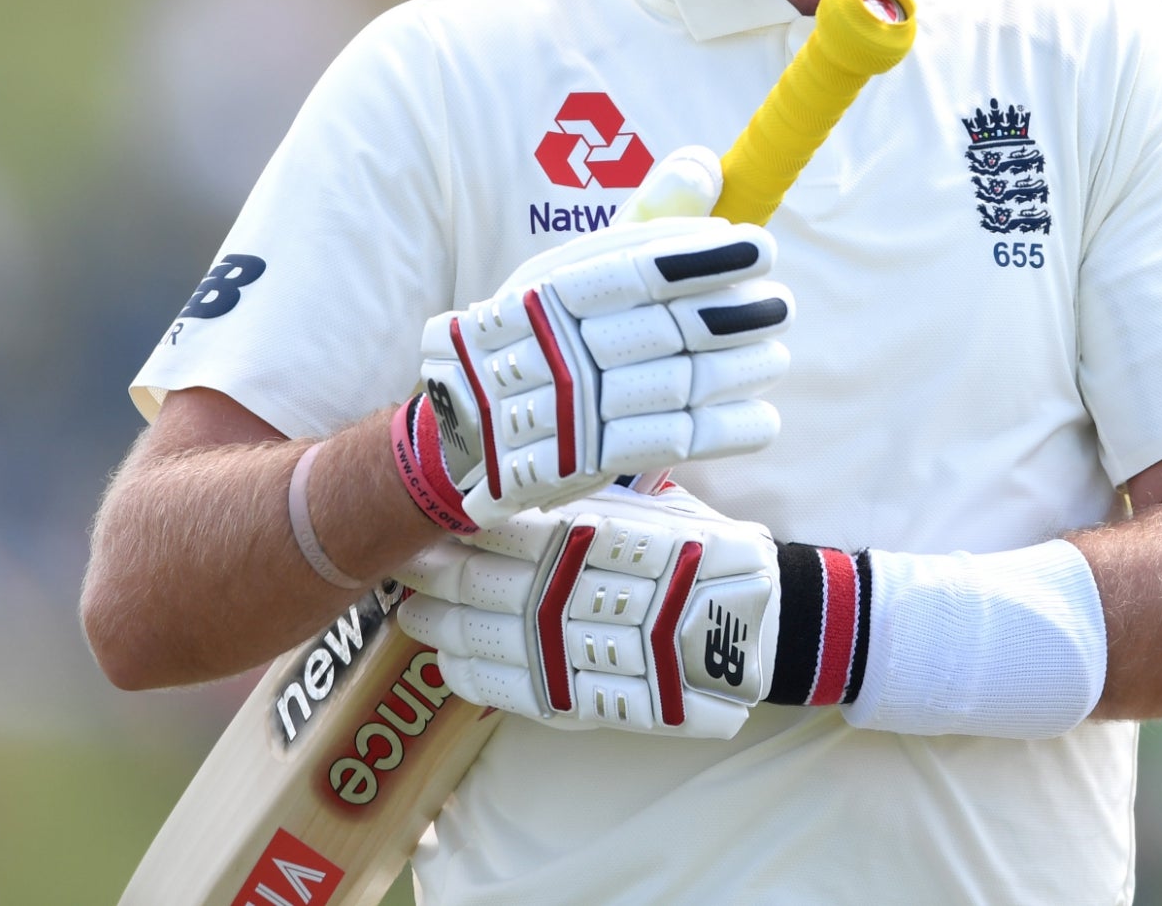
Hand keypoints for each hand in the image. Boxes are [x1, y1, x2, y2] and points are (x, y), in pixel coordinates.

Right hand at [390, 148, 790, 531]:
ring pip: (679, 386)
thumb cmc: (538, 331)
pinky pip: (674, 443)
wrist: (469, 425)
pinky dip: (727, 430)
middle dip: (735, 317)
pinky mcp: (588, 460)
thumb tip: (702, 166)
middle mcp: (557, 345)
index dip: (705, 258)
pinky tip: (762, 415)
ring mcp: (571, 408)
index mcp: (551, 289)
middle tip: (780, 307)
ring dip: (740, 370)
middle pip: (666, 330)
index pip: (637, 268)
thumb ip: (642, 222)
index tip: (761, 247)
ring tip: (774, 354)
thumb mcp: (571, 269)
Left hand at [395, 486, 779, 737]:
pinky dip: (477, 680)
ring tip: (410, 610)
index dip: (458, 525)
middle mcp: (593, 591)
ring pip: (495, 639)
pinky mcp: (596, 701)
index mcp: (607, 535)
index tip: (420, 513)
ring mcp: (592, 650)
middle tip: (397, 558)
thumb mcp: (657, 501)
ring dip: (443, 626)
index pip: (511, 528)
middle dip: (436, 574)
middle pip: (491, 582)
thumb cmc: (708, 551)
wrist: (764, 627)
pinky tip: (448, 664)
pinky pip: (521, 693)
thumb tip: (527, 461)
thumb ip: (594, 490)